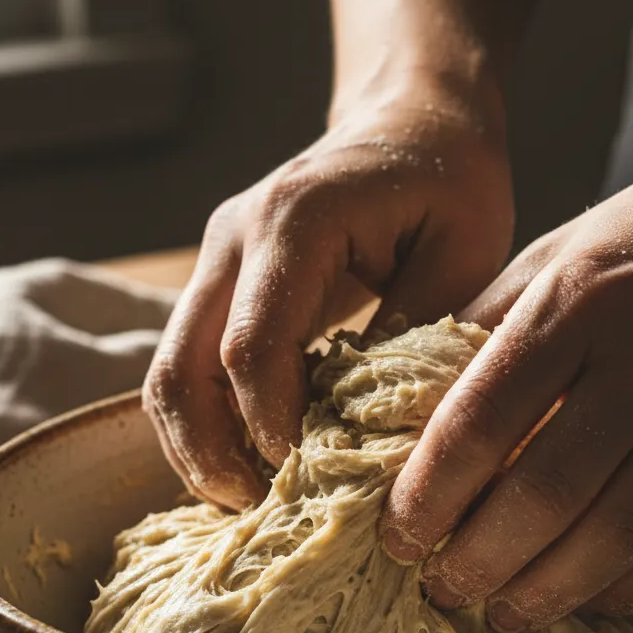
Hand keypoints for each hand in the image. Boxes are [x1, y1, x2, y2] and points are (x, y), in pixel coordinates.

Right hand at [143, 74, 513, 508]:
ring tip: (251, 500)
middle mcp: (234, 238)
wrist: (410, 122)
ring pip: (168, 373)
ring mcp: (217, 260)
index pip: (251, 348)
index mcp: (294, 221)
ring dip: (197, 447)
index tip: (313, 477)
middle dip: (210, 455)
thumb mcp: (464, 249)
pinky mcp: (221, 284)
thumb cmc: (449, 180)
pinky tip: (250, 462)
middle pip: (180, 369)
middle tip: (262, 510)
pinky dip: (209, 421)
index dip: (273, 427)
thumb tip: (373, 428)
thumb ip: (419, 332)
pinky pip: (189, 365)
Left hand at [382, 144, 632, 630]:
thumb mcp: (567, 247)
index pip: (479, 420)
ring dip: (546, 591)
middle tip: (442, 588)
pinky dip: (625, 584)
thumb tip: (418, 398)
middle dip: (477, 560)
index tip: (398, 534)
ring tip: (502, 614)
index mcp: (579, 299)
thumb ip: (491, 322)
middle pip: (542, 493)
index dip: (428, 494)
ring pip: (614, 534)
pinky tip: (584, 597)